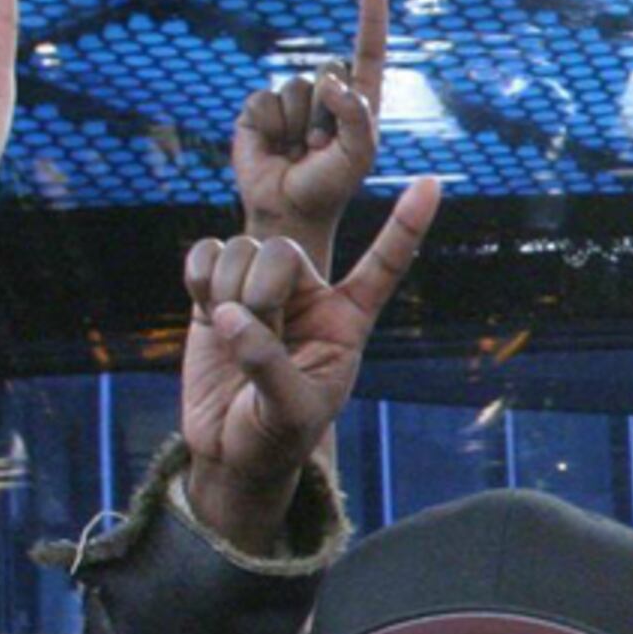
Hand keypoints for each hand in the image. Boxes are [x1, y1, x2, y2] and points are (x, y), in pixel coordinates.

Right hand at [177, 178, 442, 550]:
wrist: (232, 449)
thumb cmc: (276, 437)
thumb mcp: (290, 413)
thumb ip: (269, 365)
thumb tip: (232, 317)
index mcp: (346, 321)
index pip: (384, 267)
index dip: (406, 227)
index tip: (433, 184)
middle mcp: (309, 297)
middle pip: (282, 252)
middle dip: (260, 291)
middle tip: (250, 332)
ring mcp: (262, 290)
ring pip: (242, 249)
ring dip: (227, 290)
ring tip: (229, 333)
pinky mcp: (217, 293)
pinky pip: (207, 253)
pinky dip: (200, 274)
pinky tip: (204, 302)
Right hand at [235, 0, 388, 265]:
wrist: (286, 210)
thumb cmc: (329, 187)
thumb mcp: (358, 155)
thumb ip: (356, 115)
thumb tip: (332, 81)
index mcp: (357, 104)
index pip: (367, 55)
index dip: (370, 20)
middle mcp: (325, 97)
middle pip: (329, 69)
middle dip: (327, 109)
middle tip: (322, 146)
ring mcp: (292, 102)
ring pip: (296, 86)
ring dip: (298, 124)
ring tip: (298, 151)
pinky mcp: (259, 110)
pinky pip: (264, 100)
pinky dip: (270, 126)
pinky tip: (273, 148)